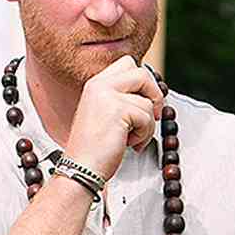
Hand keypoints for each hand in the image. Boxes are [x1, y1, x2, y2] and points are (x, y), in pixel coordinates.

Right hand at [62, 56, 163, 179]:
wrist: (80, 170)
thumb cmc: (93, 149)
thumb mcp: (105, 114)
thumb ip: (122, 98)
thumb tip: (152, 93)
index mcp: (95, 84)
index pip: (128, 64)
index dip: (143, 82)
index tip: (146, 101)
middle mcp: (99, 85)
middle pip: (142, 73)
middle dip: (154, 94)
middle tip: (153, 115)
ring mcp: (108, 96)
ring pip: (148, 100)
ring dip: (147, 124)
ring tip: (132, 138)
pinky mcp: (118, 110)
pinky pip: (147, 117)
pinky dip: (144, 134)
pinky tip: (129, 144)